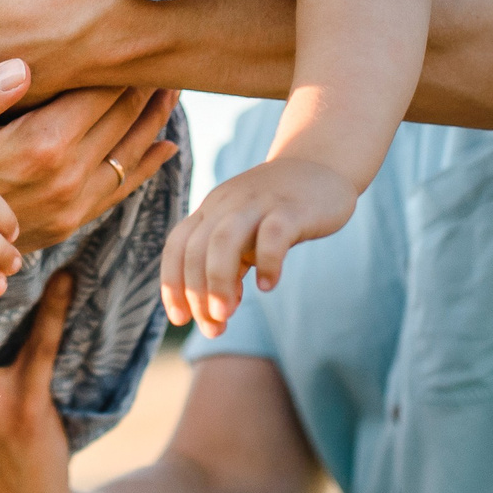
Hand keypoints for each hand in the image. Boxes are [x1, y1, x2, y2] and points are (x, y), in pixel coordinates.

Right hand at [0, 63, 179, 251]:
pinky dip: (146, 165)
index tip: (142, 35)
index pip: (100, 94)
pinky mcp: (69, 224)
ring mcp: (71, 206)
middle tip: (168, 52)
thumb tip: (23, 64)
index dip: (124, 64)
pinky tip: (162, 145)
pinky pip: (121, 191)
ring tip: (170, 89)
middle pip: (122, 121)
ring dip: (154, 120)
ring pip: (131, 155)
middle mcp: (65, 179)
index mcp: (38, 146)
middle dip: (146, 87)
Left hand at [159, 158, 355, 337]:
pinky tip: (267, 286)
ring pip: (223, 240)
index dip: (172, 283)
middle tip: (213, 326)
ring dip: (218, 281)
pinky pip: (272, 234)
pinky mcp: (291, 209)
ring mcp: (258, 203)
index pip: (177, 245)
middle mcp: (227, 204)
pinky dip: (266, 263)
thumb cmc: (278, 209)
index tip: (181, 318)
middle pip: (196, 248)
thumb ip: (230, 267)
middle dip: (197, 292)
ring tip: (225, 314)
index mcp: (211, 210)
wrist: (320, 165)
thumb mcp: (245, 236)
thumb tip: (220, 310)